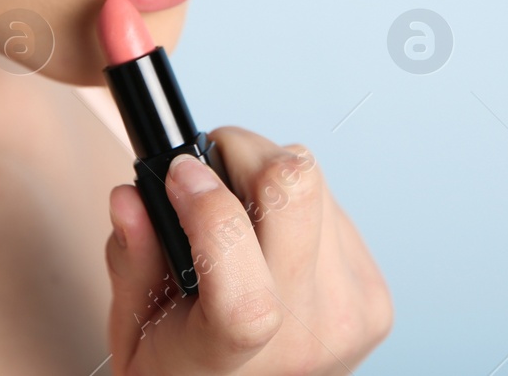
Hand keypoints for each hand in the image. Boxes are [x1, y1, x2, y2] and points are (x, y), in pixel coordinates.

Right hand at [105, 126, 392, 373]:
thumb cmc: (190, 371)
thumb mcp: (135, 330)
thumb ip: (132, 260)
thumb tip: (131, 196)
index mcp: (234, 355)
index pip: (245, 287)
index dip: (210, 210)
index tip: (177, 176)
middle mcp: (307, 333)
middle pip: (295, 189)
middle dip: (240, 153)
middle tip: (206, 171)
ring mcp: (350, 313)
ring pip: (315, 182)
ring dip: (268, 179)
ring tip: (240, 219)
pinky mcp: (376, 296)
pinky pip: (335, 207)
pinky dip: (298, 207)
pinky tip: (274, 244)